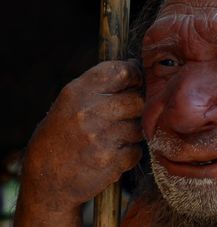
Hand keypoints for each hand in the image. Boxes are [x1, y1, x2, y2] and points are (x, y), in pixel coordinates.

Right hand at [16, 60, 143, 216]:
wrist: (47, 178)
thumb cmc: (62, 135)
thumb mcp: (70, 102)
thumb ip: (100, 86)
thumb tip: (137, 69)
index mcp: (78, 92)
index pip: (122, 71)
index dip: (134, 76)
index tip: (135, 83)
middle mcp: (89, 111)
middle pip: (137, 100)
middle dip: (135, 108)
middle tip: (122, 116)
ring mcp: (101, 137)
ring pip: (139, 127)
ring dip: (131, 133)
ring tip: (110, 138)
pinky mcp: (112, 161)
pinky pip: (136, 151)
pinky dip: (128, 154)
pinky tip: (111, 154)